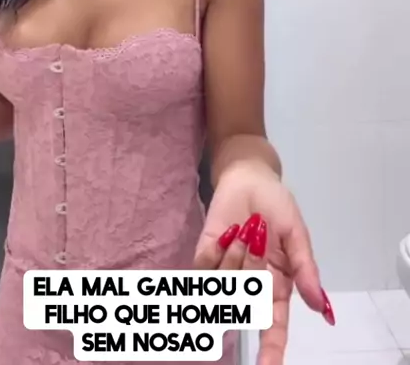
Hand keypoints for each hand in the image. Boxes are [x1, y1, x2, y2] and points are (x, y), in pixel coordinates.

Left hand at [193, 163, 334, 364]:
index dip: (270, 351)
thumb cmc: (277, 206)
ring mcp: (225, 273)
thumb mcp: (298, 234)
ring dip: (236, 256)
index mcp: (276, 286)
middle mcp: (249, 286)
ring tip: (245, 229)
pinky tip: (227, 231)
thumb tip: (321, 307)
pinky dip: (218, 250)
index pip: (273, 328)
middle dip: (250, 269)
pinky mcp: (204, 257)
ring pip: (224, 286)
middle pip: (244, 302)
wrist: (247, 178)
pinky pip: (205, 268)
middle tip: (257, 235)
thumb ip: (306, 269)